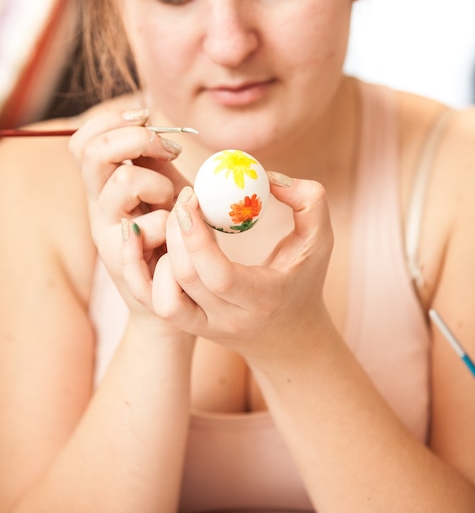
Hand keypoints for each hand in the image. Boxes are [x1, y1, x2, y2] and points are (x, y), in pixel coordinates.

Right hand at [69, 107, 188, 313]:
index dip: (111, 119)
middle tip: (168, 152)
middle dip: (136, 139)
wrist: (173, 293)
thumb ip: (156, 162)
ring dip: (160, 185)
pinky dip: (170, 222)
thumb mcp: (166, 191)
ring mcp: (106, 233)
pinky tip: (175, 234)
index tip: (146, 117)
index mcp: (103, 185)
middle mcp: (96, 205)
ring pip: (123, 183)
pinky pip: (147, 226)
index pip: (83, 140)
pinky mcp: (122, 260)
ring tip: (173, 204)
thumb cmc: (174, 237)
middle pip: (92, 152)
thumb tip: (157, 127)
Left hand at [139, 175, 333, 362]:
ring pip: (162, 300)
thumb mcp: (319, 239)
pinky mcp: (187, 326)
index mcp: (262, 299)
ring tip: (170, 223)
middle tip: (182, 198)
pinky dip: (140, 272)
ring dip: (156, 256)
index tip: (191, 197)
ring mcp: (204, 328)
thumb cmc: (304, 280)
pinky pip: (152, 303)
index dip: (197, 237)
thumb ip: (308, 201)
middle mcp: (229, 320)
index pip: (220, 277)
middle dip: (175, 233)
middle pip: (186, 280)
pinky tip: (144, 240)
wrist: (288, 336)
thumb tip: (267, 176)